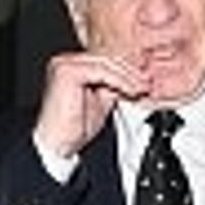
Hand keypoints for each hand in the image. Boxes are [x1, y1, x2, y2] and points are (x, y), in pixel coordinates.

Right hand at [32, 48, 149, 160]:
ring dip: (128, 77)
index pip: (104, 61)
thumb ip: (113, 87)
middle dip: (130, 72)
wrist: (57, 145)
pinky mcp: (67, 72)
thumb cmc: (72, 130)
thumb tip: (132, 80)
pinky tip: (130, 91)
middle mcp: (65, 62)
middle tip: (147, 82)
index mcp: (71, 67)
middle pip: (106, 59)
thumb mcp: (100, 103)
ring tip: (142, 89)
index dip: (126, 69)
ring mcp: (64, 65)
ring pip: (106, 64)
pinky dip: (119, 81)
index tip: (144, 78)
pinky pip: (101, 71)